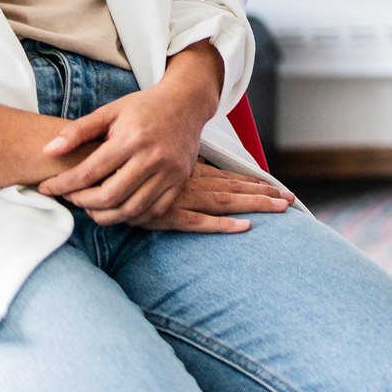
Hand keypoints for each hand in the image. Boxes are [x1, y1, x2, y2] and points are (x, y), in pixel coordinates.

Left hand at [36, 43, 222, 224]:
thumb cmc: (144, 106)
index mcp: (131, 138)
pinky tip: (118, 209)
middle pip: (109, 197)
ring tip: (91, 206)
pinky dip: (132, 217)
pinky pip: (154, 211)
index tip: (47, 188)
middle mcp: (153, 157)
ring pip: (131, 209)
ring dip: (104, 215)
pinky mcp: (181, 180)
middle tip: (70, 197)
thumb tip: (48, 151)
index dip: (62, 185)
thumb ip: (77, 131)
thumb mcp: (109, 111)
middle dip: (81, 202)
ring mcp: (169, 171)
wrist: (187, 102)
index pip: (88, 173)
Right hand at [142, 162, 296, 233]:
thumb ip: (176, 169)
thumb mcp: (158, 165)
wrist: (99, 171)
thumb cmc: (128, 167)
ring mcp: (182, 200)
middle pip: (237, 189)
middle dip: (266, 194)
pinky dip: (223, 225)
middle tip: (292, 200)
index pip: (231, 178)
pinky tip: (245, 227)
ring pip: (227, 202)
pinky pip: (200, 222)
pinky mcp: (168, 216)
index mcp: (192, 172)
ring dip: (256, 204)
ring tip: (282, 208)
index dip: (255, 183)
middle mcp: (192, 183)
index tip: (277, 188)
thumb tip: (191, 171)